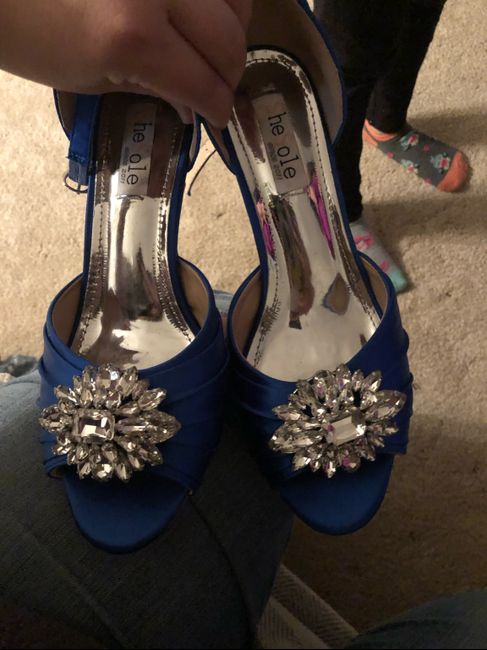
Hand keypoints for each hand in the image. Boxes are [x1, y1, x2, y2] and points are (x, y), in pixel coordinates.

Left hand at [0, 0, 252, 126]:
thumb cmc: (30, 36)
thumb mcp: (89, 79)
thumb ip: (153, 90)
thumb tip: (193, 105)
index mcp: (134, 37)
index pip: (203, 82)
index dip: (217, 107)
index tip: (219, 118)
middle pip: (229, 39)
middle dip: (230, 75)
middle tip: (218, 89)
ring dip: (234, 31)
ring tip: (215, 49)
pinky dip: (221, 1)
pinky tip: (205, 15)